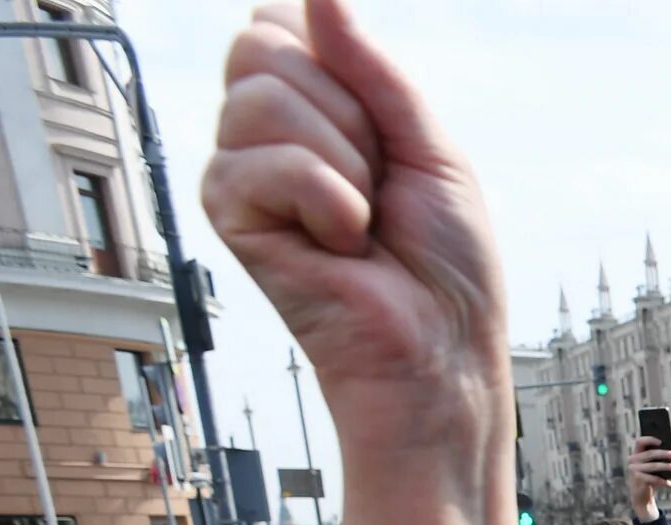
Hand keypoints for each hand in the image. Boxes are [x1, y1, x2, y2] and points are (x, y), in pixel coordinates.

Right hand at [201, 0, 508, 442]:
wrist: (440, 346)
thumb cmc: (444, 262)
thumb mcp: (430, 147)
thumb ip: (375, 70)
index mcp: (315, 102)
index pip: (282, 18)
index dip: (335, 53)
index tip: (380, 123)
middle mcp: (267, 128)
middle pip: (263, 43)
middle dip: (348, 110)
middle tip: (377, 180)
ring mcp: (240, 168)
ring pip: (263, 97)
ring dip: (344, 162)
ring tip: (362, 218)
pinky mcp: (227, 212)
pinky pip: (266, 162)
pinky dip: (328, 201)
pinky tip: (341, 244)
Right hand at [625, 438, 670, 521]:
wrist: (641, 498)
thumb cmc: (649, 479)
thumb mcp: (653, 468)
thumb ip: (658, 460)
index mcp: (636, 454)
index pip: (640, 441)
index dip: (650, 439)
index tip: (661, 441)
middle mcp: (633, 461)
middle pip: (650, 454)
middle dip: (664, 454)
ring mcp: (634, 470)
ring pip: (654, 466)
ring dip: (667, 466)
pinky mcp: (638, 480)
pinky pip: (654, 479)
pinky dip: (665, 482)